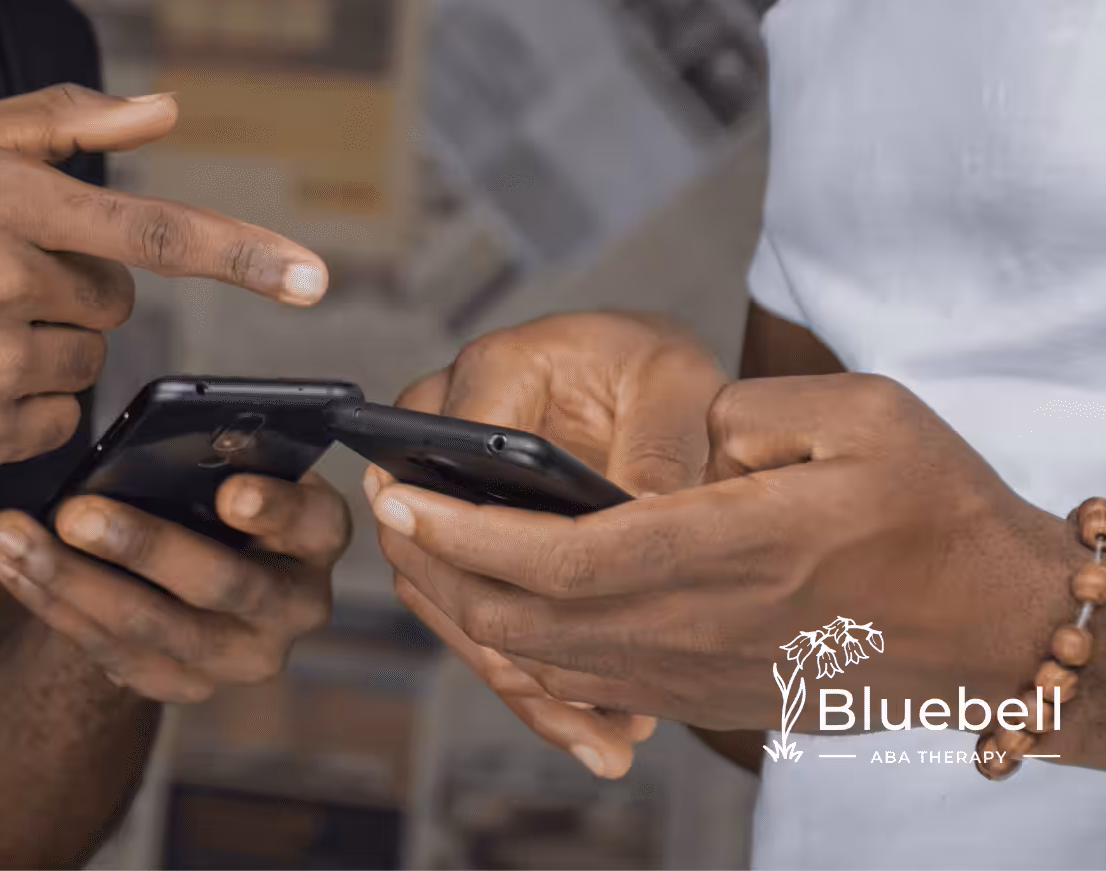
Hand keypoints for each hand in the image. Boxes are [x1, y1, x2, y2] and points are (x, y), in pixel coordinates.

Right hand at [0, 85, 326, 474]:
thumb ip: (61, 120)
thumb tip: (167, 110)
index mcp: (3, 201)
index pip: (149, 233)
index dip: (240, 256)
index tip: (314, 282)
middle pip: (115, 302)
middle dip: (75, 288)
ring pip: (85, 360)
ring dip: (45, 344)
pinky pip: (53, 418)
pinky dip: (20, 402)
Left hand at [0, 473, 349, 701]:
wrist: (192, 572)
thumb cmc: (215, 493)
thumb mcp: (232, 466)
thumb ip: (213, 456)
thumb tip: (167, 440)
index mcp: (317, 535)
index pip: (311, 523)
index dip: (275, 510)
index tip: (230, 493)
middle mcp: (293, 606)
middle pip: (221, 583)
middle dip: (142, 546)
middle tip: (75, 513)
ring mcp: (238, 655)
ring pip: (150, 627)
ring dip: (70, 579)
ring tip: (10, 536)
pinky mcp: (182, 684)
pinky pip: (109, 651)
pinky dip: (51, 603)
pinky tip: (9, 564)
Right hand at [371, 312, 722, 776]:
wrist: (649, 384)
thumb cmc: (654, 368)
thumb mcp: (675, 382)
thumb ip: (658, 442)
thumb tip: (641, 516)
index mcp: (492, 373)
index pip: (448, 453)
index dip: (482, 529)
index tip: (546, 592)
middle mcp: (446, 433)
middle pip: (429, 546)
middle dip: (496, 631)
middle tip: (579, 695)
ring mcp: (449, 496)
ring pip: (450, 599)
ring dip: (519, 674)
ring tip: (603, 737)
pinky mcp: (475, 546)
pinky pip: (482, 618)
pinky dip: (535, 679)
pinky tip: (597, 729)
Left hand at [373, 373, 1086, 736]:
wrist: (1001, 629)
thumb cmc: (938, 513)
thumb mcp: (859, 417)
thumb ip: (743, 412)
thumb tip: (672, 435)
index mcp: (722, 551)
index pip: (555, 557)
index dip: (463, 532)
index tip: (402, 496)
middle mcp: (695, 628)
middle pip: (524, 624)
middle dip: (444, 571)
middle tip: (401, 512)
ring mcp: (698, 675)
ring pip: (548, 663)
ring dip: (480, 611)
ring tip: (446, 549)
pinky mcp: (711, 697)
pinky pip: (594, 684)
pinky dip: (536, 648)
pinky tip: (522, 600)